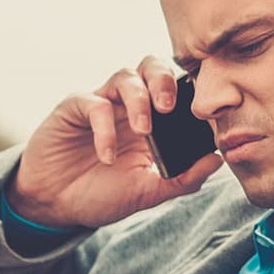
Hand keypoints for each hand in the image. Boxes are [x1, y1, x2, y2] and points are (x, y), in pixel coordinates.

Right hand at [7, 55, 224, 229]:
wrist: (54, 206)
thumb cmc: (99, 195)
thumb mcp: (146, 193)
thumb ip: (182, 179)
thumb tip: (219, 160)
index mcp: (151, 121)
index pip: (177, 91)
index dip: (192, 95)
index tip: (203, 117)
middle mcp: (127, 106)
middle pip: (152, 67)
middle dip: (166, 80)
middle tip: (172, 107)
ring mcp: (100, 104)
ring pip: (125, 76)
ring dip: (139, 99)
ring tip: (143, 130)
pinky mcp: (73, 108)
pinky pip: (94, 103)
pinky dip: (104, 128)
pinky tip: (106, 155)